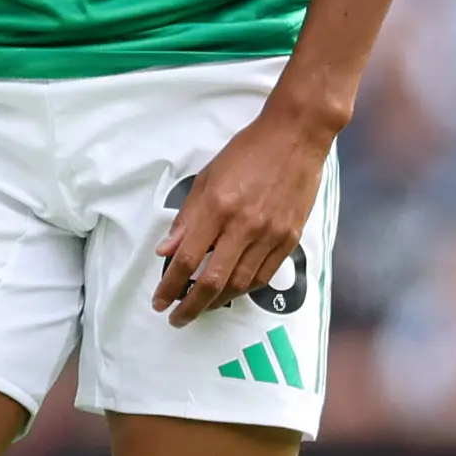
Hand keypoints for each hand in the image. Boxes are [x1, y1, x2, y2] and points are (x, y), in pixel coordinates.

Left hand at [153, 105, 330, 324]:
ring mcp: (270, 233)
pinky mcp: (290, 237)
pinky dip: (245, 288)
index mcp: (218, 208)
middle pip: (213, 281)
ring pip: (240, 284)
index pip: (187, 260)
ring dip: (217, 301)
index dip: (169, 286)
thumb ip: (187, 219)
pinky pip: (265, 274)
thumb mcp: (206, 179)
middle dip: (190, 306)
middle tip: (177, 318)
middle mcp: (244, 225)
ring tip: (201, 306)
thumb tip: (166, 251)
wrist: (295, 137)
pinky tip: (231, 290)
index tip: (159, 301)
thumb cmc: (247, 153)